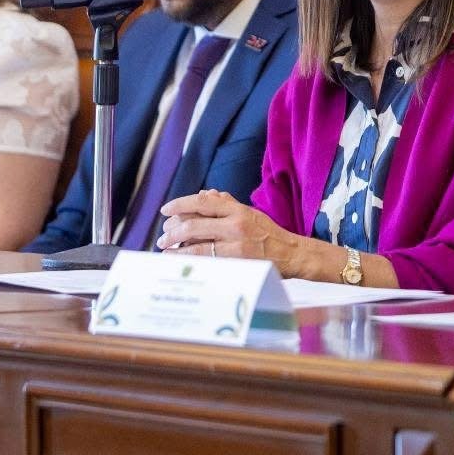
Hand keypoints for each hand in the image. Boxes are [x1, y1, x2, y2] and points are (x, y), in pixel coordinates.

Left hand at [158, 190, 302, 272]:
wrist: (291, 253)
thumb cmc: (269, 233)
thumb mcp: (249, 212)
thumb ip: (227, 203)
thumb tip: (204, 193)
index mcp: (237, 209)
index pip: (201, 202)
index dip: (180, 205)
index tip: (166, 210)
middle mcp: (235, 224)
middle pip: (194, 224)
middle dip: (173, 231)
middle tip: (162, 237)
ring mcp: (236, 244)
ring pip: (197, 244)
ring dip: (177, 248)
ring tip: (165, 251)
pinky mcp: (237, 261)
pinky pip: (207, 260)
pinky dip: (191, 260)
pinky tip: (180, 261)